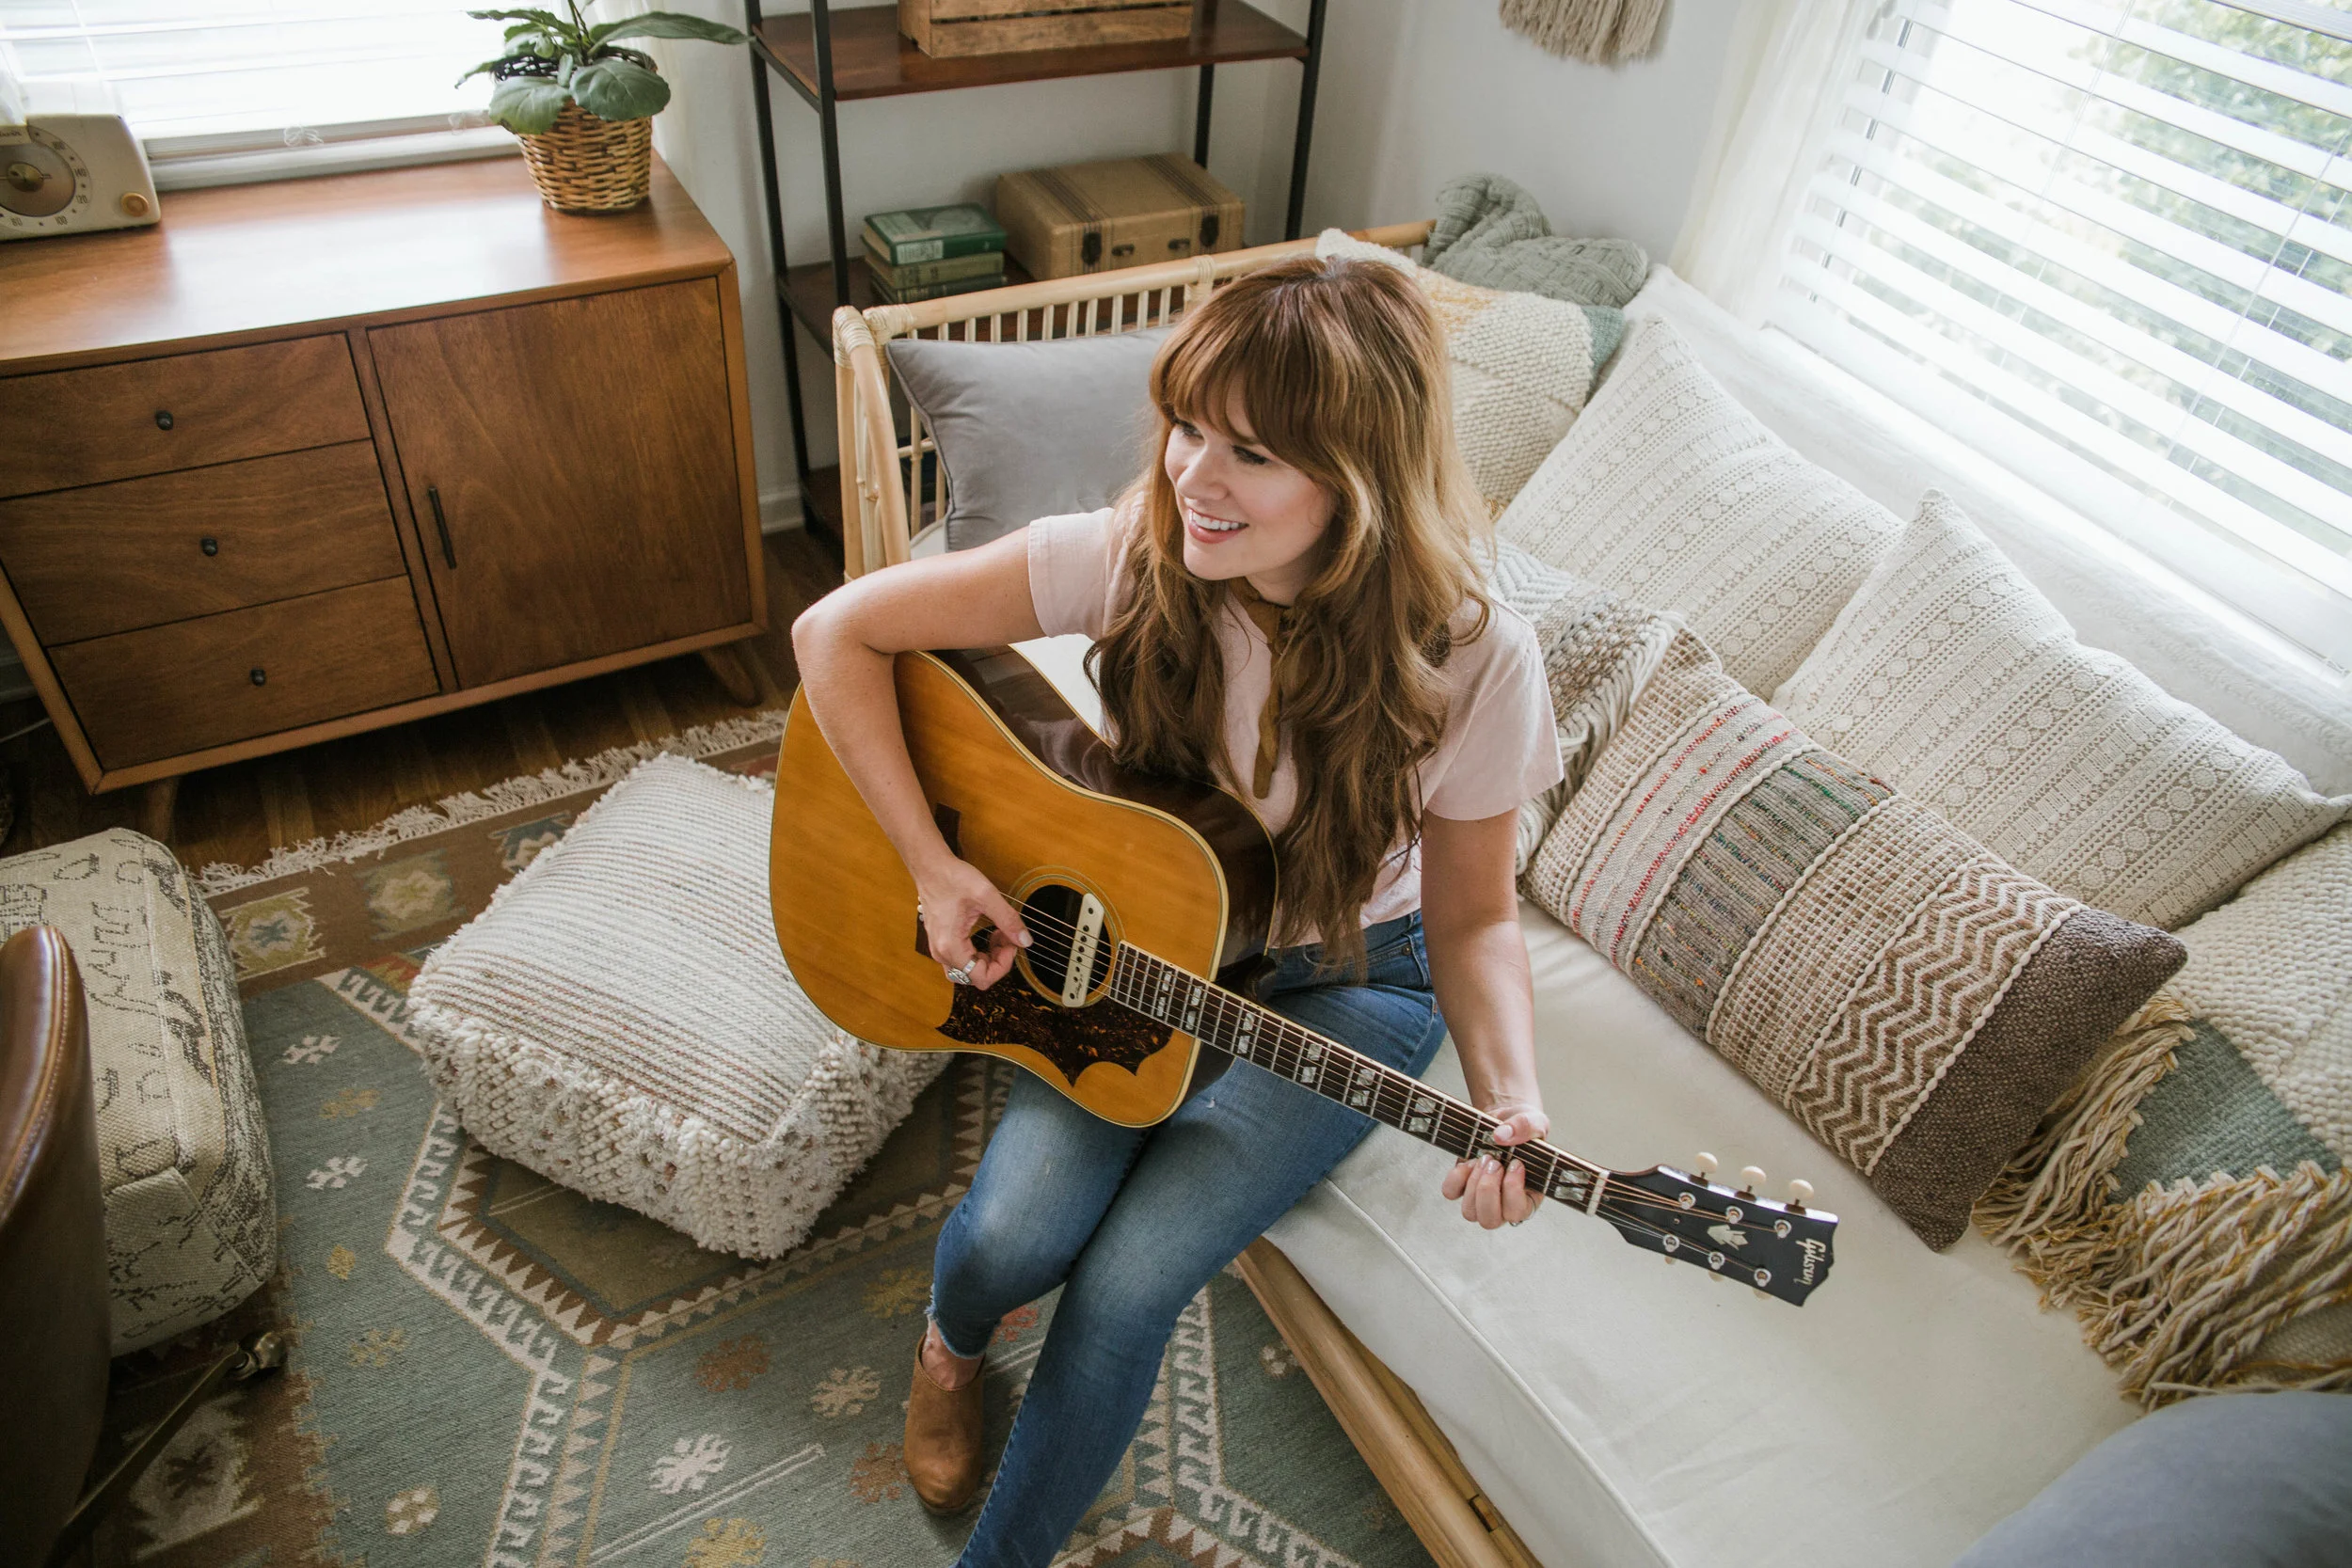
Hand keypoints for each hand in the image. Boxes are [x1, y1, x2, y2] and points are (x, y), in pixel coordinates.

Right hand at [916, 857, 1028, 990]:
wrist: (930, 867)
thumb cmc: (952, 878)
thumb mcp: (986, 896)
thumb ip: (1008, 920)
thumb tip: (1026, 941)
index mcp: (951, 946)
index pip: (982, 978)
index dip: (1003, 965)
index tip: (1011, 943)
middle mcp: (941, 953)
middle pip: (976, 977)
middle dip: (997, 961)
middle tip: (1006, 937)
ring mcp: (939, 949)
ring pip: (969, 971)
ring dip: (988, 959)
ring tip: (998, 935)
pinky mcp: (941, 942)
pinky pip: (962, 961)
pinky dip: (978, 953)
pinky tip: (988, 933)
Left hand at [1440, 1100, 1548, 1229]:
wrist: (1505, 1121)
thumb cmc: (1525, 1130)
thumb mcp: (1536, 1123)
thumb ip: (1526, 1127)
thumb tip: (1500, 1136)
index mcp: (1528, 1198)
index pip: (1518, 1213)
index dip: (1513, 1190)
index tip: (1515, 1163)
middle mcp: (1503, 1205)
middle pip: (1490, 1220)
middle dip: (1488, 1189)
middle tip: (1495, 1162)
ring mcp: (1480, 1199)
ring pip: (1469, 1212)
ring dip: (1474, 1183)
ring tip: (1484, 1157)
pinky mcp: (1462, 1187)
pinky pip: (1450, 1193)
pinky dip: (1456, 1177)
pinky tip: (1469, 1160)